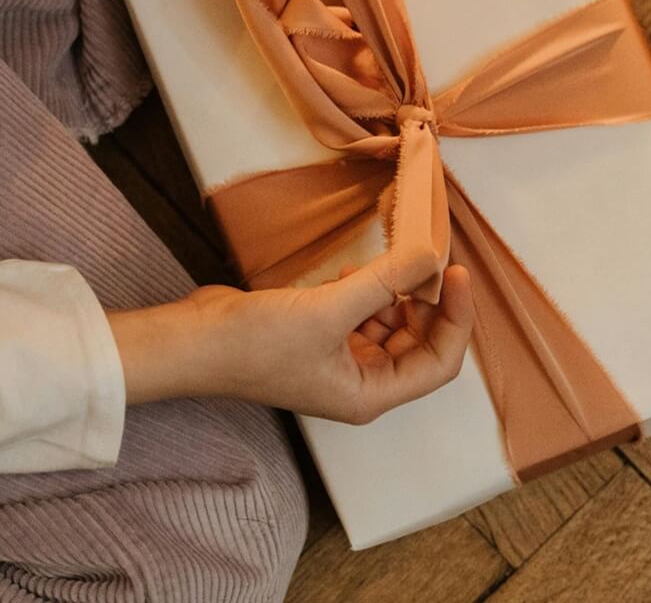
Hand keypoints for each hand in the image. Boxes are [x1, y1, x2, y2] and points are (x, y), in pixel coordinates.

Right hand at [107, 260, 474, 424]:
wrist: (195, 342)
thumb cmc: (255, 344)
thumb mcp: (329, 310)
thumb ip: (385, 282)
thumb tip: (431, 256)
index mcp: (370, 394)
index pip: (439, 363)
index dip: (455, 319)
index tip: (455, 273)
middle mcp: (360, 383)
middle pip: (418, 343)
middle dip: (425, 302)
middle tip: (426, 256)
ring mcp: (339, 360)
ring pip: (391, 325)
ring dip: (393, 293)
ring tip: (381, 263)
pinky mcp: (320, 337)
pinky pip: (362, 314)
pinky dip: (366, 292)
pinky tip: (350, 272)